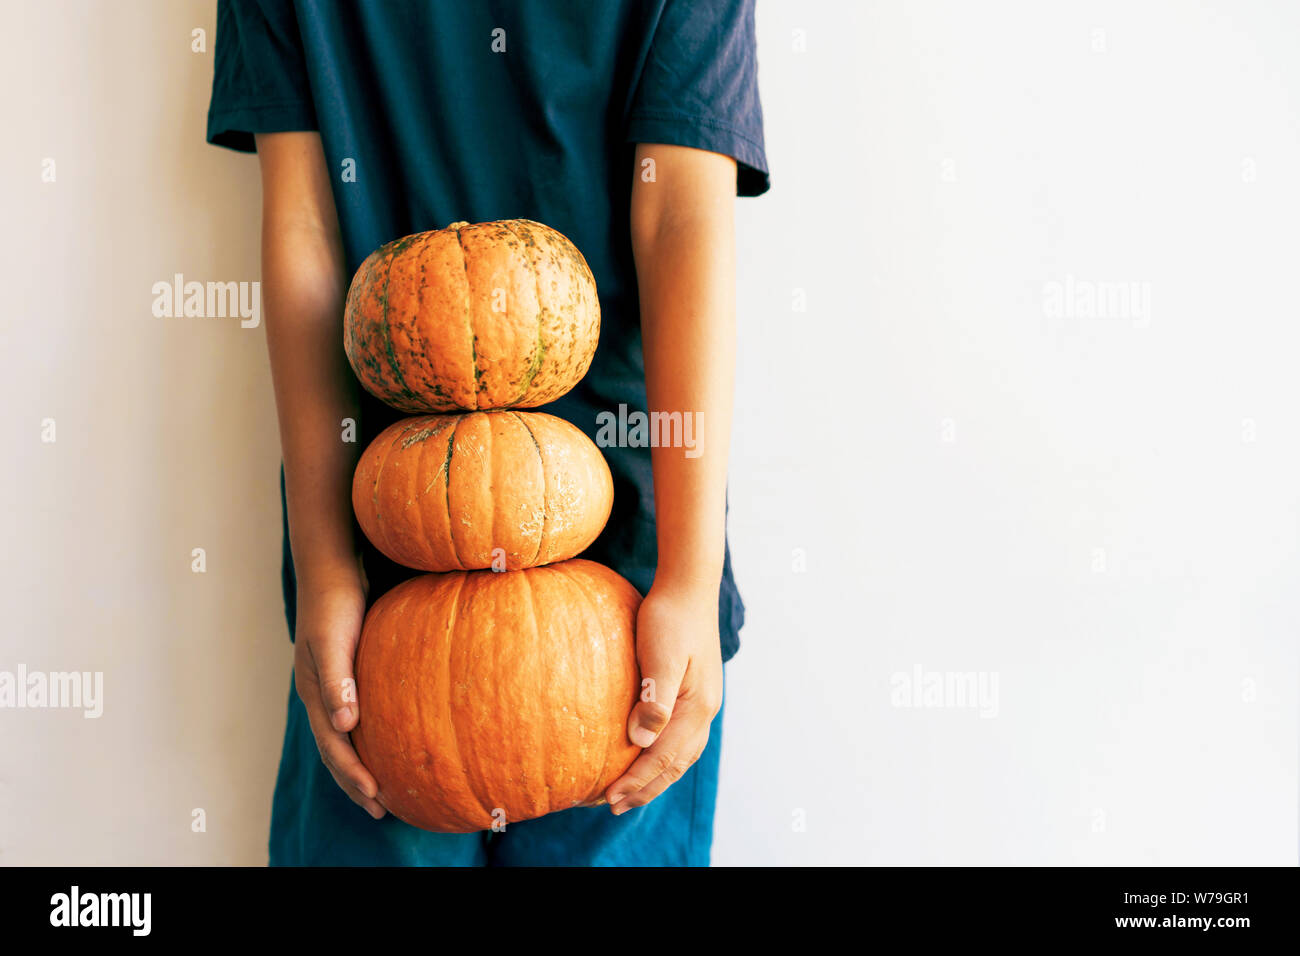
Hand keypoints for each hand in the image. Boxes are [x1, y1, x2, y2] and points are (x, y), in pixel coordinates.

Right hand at [293, 571, 384, 818]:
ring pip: (344, 737)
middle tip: (381, 810)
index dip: (352, 775)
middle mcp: (322, 696)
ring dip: (360, 765)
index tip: (376, 798)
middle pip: (336, 750)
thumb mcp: (332, 641)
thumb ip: (337, 681)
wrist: (333, 569)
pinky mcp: (349, 673)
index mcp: (314, 694)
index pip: (333, 747)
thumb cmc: (334, 603)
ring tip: (383, 788)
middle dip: (355, 782)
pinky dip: (370, 736)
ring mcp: (334, 686)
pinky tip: (391, 740)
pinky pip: (357, 715)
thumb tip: (345, 726)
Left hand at [604, 581, 722, 813]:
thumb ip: (654, 698)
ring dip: (655, 777)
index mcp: (697, 706)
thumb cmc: (670, 616)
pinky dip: (662, 757)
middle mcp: (704, 710)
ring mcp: (702, 702)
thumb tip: (641, 741)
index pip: (664, 757)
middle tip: (613, 806)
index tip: (608, 797)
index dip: (637, 781)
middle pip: (675, 764)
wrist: (688, 586)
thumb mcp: (661, 654)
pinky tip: (644, 755)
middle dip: (646, 788)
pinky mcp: (693, 692)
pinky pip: (679, 738)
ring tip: (629, 793)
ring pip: (681, 755)